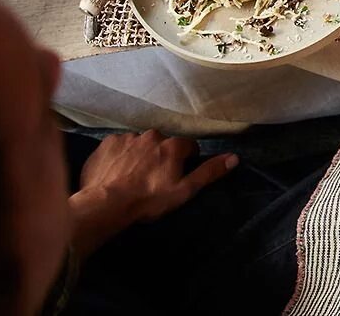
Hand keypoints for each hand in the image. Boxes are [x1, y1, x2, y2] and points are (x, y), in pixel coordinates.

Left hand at [68, 131, 236, 257]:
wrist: (105, 204)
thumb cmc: (148, 200)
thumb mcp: (184, 190)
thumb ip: (209, 172)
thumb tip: (234, 157)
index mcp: (173, 145)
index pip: (188, 147)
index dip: (185, 162)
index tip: (176, 177)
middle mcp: (152, 135)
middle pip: (163, 144)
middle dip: (161, 157)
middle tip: (153, 179)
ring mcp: (128, 137)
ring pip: (140, 144)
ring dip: (140, 155)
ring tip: (132, 177)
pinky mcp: (107, 143)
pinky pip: (119, 146)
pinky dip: (120, 156)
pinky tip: (115, 172)